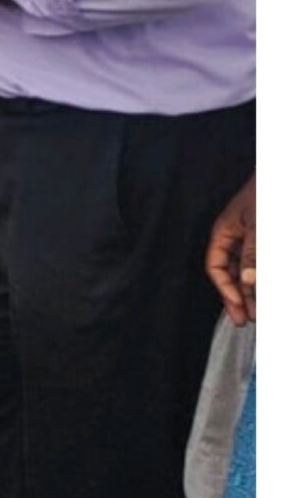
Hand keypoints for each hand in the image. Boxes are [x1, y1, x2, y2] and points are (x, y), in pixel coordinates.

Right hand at [205, 174, 255, 325]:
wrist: (282, 178)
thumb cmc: (264, 195)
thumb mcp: (257, 227)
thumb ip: (252, 255)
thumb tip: (247, 282)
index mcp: (223, 232)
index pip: (215, 266)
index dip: (225, 289)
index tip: (238, 308)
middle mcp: (234, 238)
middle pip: (230, 273)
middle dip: (238, 297)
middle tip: (248, 319)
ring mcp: (250, 240)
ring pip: (246, 271)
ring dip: (252, 292)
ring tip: (259, 311)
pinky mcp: (263, 243)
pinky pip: (258, 265)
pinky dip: (260, 279)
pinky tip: (266, 291)